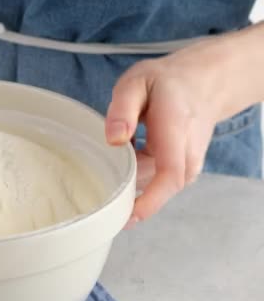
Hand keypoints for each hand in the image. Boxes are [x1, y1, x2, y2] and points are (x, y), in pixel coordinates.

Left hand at [106, 24, 263, 227]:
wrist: (203, 84)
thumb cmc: (166, 83)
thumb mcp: (137, 83)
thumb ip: (123, 109)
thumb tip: (113, 139)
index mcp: (176, 132)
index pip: (169, 175)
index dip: (149, 201)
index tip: (126, 218)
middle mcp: (187, 155)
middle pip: (157, 188)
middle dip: (127, 193)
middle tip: (97, 184)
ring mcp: (188, 166)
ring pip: (152, 186)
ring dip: (129, 180)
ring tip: (111, 163)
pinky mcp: (182, 171)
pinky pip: (154, 182)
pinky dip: (135, 177)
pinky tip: (124, 161)